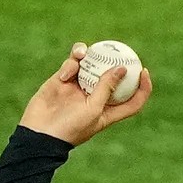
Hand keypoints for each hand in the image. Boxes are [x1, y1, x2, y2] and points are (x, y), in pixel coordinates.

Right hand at [20, 42, 152, 145]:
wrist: (39, 132)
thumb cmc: (70, 127)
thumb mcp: (93, 109)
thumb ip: (107, 88)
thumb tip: (123, 68)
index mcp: (108, 111)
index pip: (132, 101)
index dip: (142, 88)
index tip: (144, 71)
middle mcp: (95, 98)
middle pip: (112, 78)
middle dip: (116, 63)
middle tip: (119, 49)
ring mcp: (79, 88)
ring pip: (91, 65)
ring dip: (89, 57)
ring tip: (83, 53)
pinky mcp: (63, 80)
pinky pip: (72, 65)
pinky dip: (70, 65)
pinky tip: (65, 74)